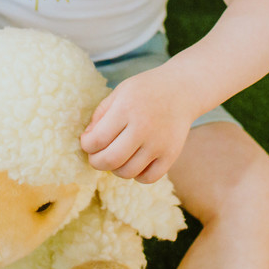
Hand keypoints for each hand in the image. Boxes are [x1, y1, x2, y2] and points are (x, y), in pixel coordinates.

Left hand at [79, 67, 191, 182]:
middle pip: (110, 160)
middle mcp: (143, 128)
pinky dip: (136, 175)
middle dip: (96, 161)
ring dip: (115, 169)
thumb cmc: (145, 90)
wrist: (182, 90)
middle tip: (96, 155)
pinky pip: (148, 178)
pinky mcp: (171, 155)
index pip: (97, 139)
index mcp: (126, 109)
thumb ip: (100, 115)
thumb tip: (87, 140)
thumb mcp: (119, 93)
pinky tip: (134, 162)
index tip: (87, 141)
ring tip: (116, 156)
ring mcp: (159, 144)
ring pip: (127, 172)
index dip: (86, 145)